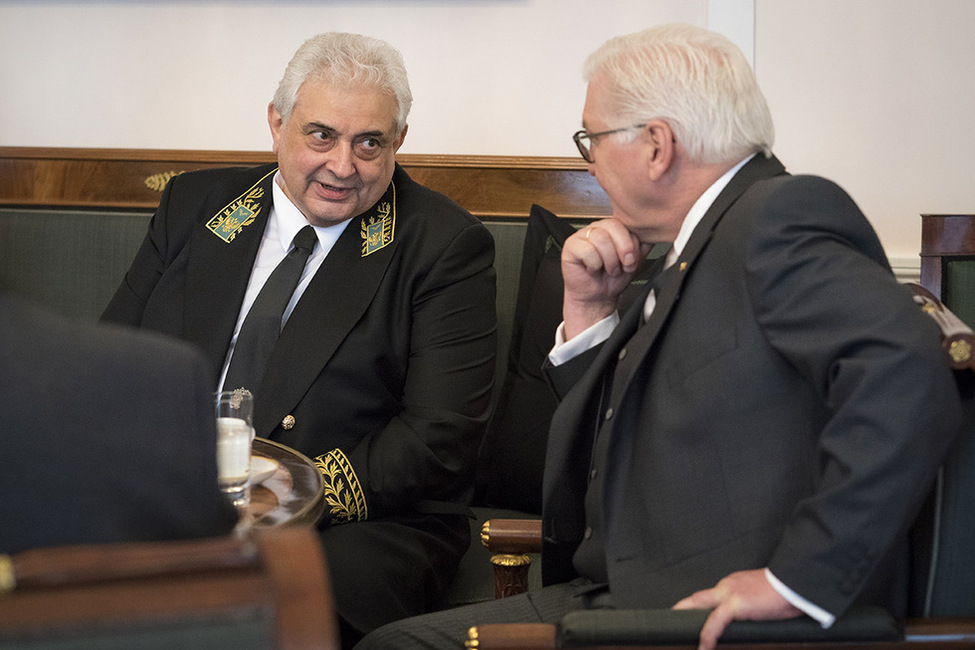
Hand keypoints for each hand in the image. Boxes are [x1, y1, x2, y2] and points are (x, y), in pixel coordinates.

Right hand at [561, 219, 652, 338]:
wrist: (596, 297)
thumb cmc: (612, 279)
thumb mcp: (634, 262)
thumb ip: (643, 246)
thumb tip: (652, 235)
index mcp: (613, 228)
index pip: (626, 224)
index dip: (632, 245)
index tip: (632, 261)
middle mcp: (598, 227)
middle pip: (613, 226)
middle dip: (622, 251)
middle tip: (623, 266)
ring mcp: (583, 235)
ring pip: (601, 239)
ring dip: (608, 261)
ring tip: (607, 270)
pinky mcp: (571, 245)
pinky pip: (587, 250)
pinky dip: (593, 265)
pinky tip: (592, 269)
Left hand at [672, 569, 802, 649]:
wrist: (796, 583)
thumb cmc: (787, 592)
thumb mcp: (764, 597)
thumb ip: (752, 606)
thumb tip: (752, 618)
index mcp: (733, 584)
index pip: (710, 596)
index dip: (699, 606)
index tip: (691, 614)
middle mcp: (727, 586)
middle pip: (697, 598)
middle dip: (682, 609)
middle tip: (671, 619)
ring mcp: (728, 594)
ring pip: (699, 605)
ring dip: (687, 620)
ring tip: (678, 635)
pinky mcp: (735, 604)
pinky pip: (714, 623)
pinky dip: (707, 636)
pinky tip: (704, 648)